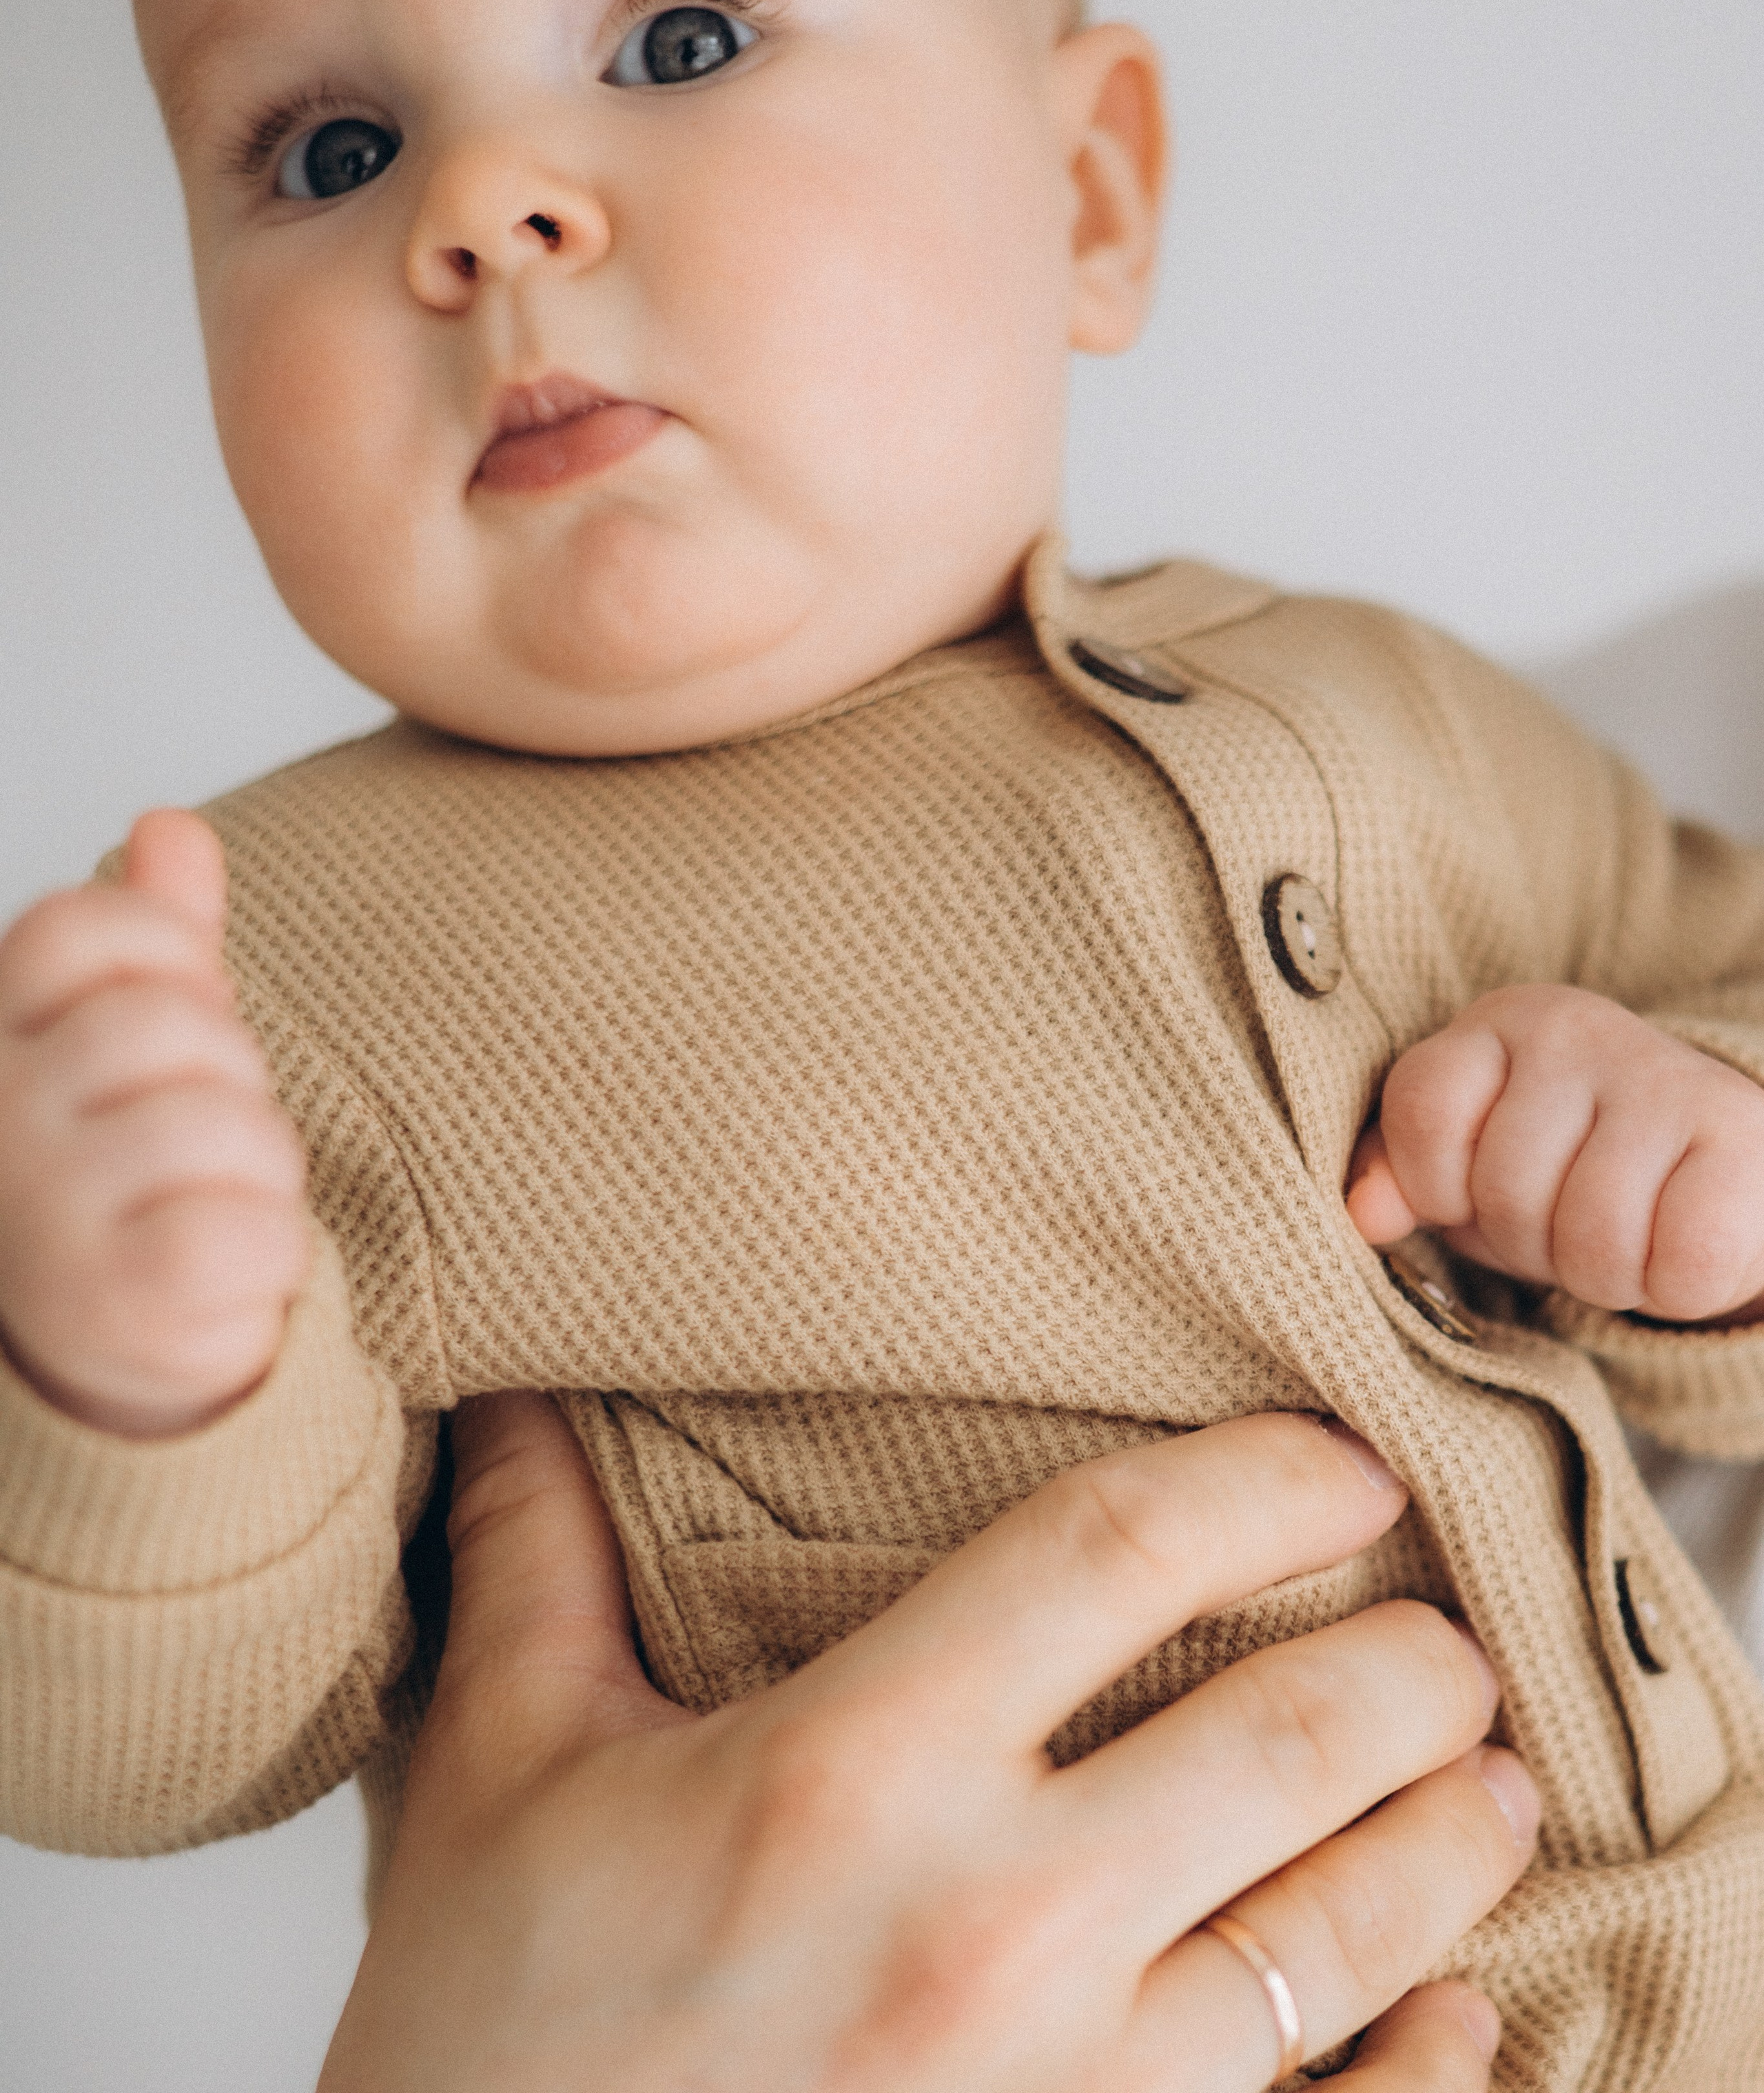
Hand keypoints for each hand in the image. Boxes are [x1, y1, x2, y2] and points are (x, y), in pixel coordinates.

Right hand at [0, 807, 310, 1435]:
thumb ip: (158, 938)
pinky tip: (221, 1274)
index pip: (74, 926)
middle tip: (195, 1143)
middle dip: (230, 1077)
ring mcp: (42, 1210)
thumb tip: (170, 827)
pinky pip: (252, 1226)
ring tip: (209, 1210)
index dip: (164, 952)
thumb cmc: (136, 1177)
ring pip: (229, 1125)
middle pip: (173, 1022)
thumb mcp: (140, 1043)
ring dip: (260, 1172)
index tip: (176, 1013)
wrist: (110, 1360)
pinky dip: (272, 1254)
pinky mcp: (114, 1298)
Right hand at [322, 1396, 1533, 2092]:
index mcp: (852, 1770)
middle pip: (1293, 1740)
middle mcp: (993, 1926)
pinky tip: (1459, 2021)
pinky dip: (1430, 2076)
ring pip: (1346, 1939)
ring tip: (1490, 1787)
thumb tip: (519, 1382)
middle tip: (1448, 1637)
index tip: (1338, 1462)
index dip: (1262, 1479)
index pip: (1118, 1550)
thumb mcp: (501, 1764)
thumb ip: (536, 1552)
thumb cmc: (492, 2031)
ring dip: (1450, 1849)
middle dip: (1411, 1668)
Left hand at [1347, 984, 1763, 1321]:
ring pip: (1592, 1236)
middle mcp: (1578, 1031)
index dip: (1439, 1187)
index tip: (1470, 1194)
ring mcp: (1662, 1076)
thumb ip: (1402, 1178)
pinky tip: (1675, 1247)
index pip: (1424, 1110)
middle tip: (1565, 1223)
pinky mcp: (1739, 1136)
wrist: (1715, 1170)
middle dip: (1528, 1243)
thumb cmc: (1568, 1170)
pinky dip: (1672, 1285)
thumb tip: (1364, 1215)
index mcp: (1499, 1024)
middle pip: (1504, 1190)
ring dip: (1600, 1273)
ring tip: (1620, 1237)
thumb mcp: (1471, 1168)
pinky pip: (1681, 1260)